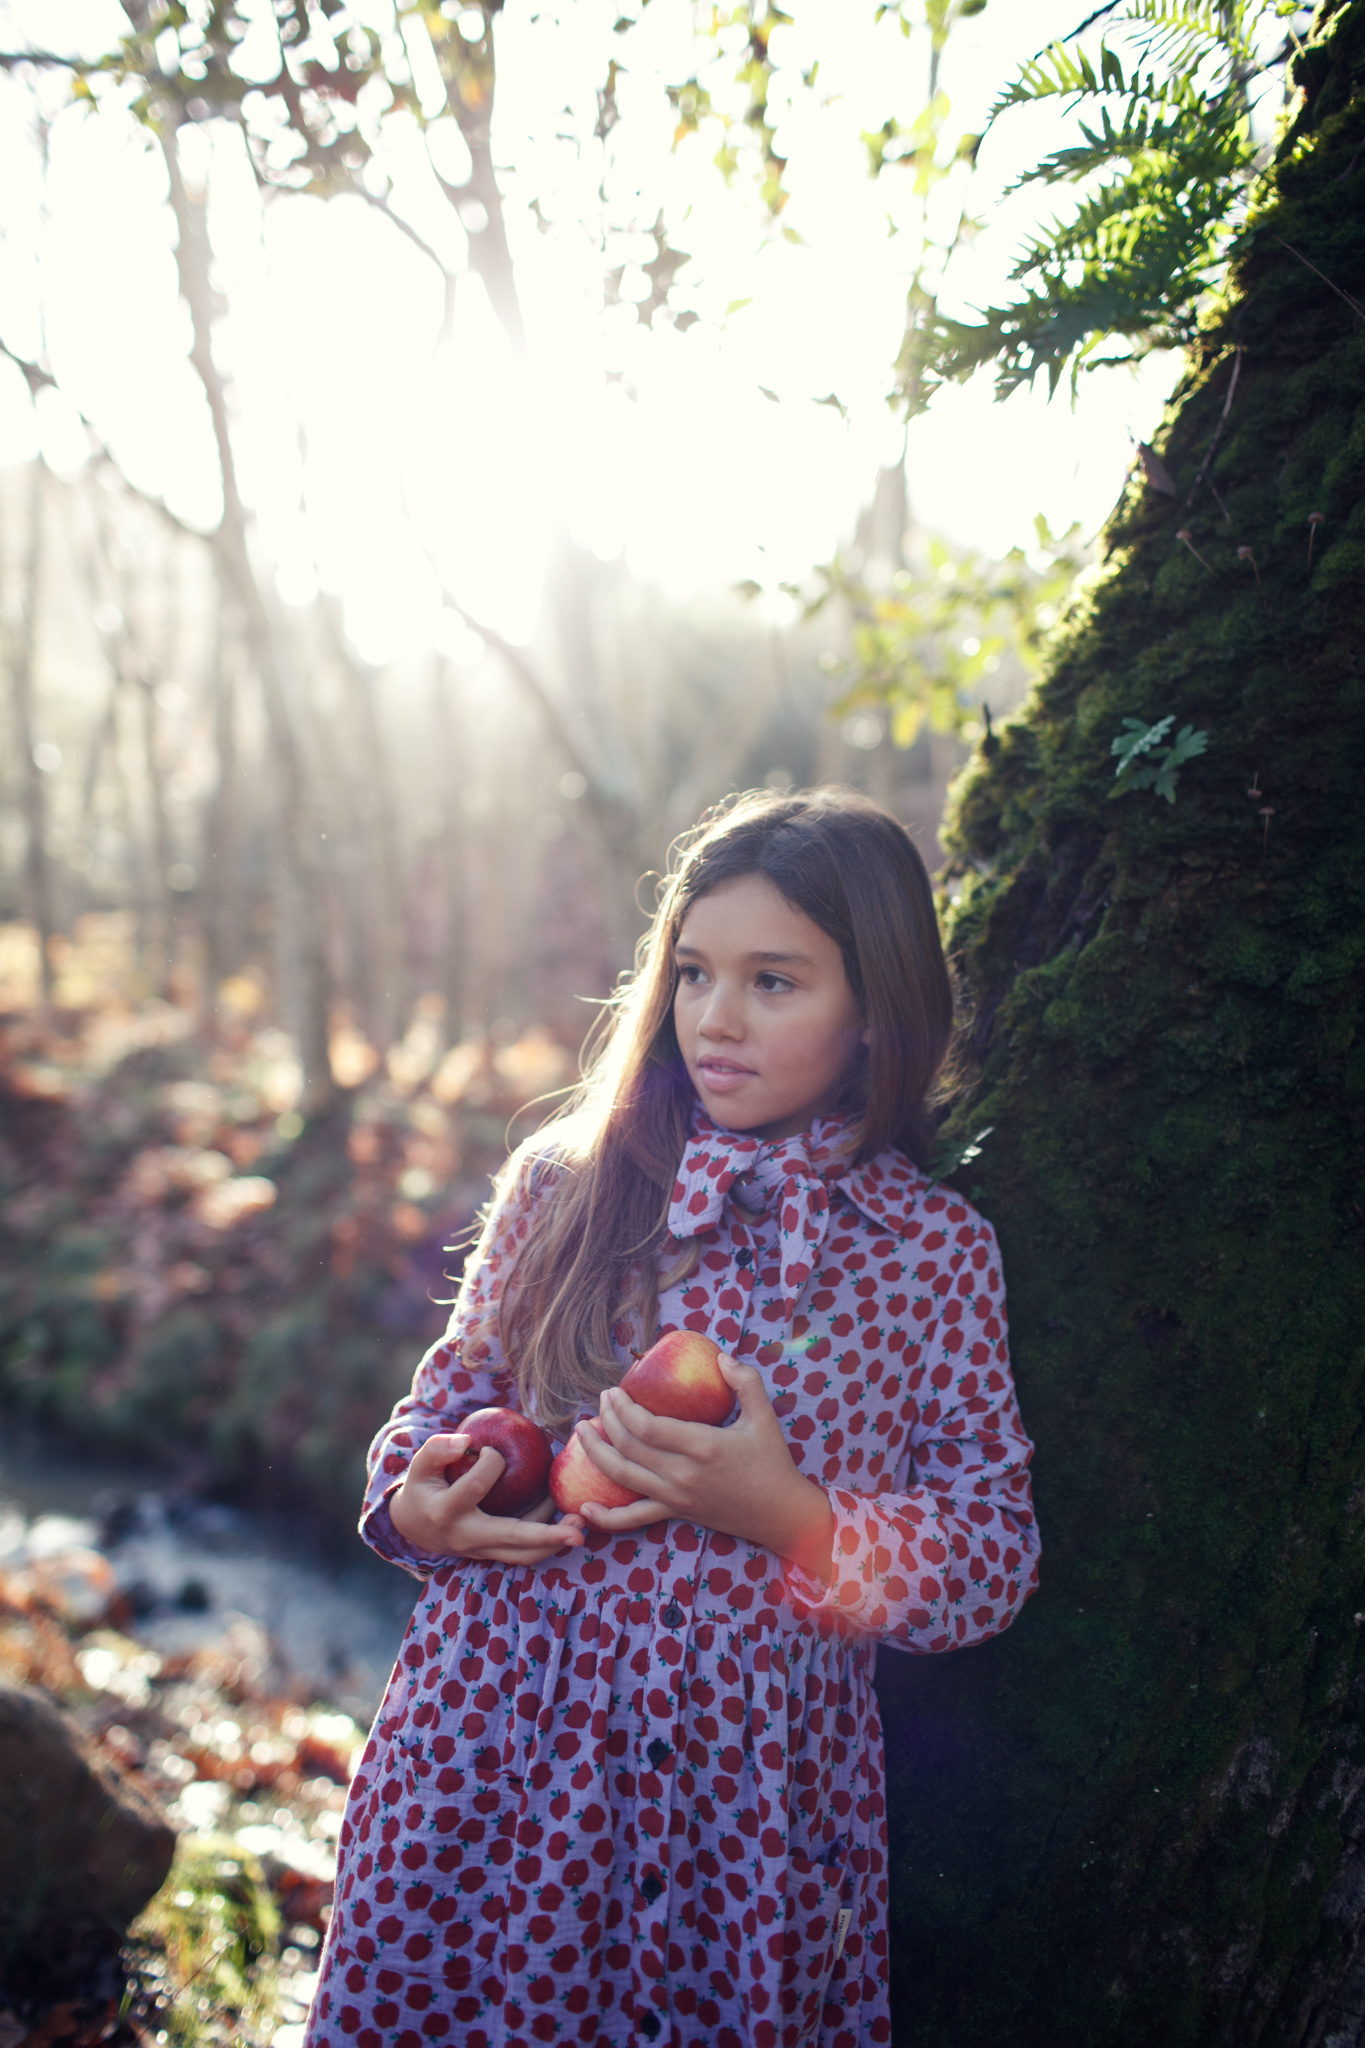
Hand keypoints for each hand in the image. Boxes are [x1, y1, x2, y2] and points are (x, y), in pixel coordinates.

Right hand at [388, 1433, 585, 1565]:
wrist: (412, 1528)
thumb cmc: (421, 1489)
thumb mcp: (419, 1467)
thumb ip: (437, 1450)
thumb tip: (467, 1441)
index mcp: (445, 1513)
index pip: (475, 1487)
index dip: (490, 1462)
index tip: (493, 1449)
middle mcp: (465, 1538)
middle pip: (511, 1540)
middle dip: (548, 1536)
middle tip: (578, 1529)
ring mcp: (480, 1551)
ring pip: (523, 1555)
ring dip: (554, 1542)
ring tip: (580, 1521)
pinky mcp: (493, 1554)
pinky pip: (523, 1552)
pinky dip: (546, 1539)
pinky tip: (564, 1517)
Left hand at [574, 1353, 834, 1580]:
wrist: (780, 1514)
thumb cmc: (773, 1462)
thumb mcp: (765, 1417)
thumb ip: (745, 1381)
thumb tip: (720, 1356)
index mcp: (702, 1446)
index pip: (646, 1427)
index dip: (622, 1407)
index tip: (614, 1390)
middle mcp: (682, 1474)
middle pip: (628, 1447)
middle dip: (607, 1420)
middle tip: (601, 1401)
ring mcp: (675, 1497)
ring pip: (622, 1477)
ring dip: (596, 1453)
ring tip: (582, 1432)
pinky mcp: (675, 1513)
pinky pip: (634, 1519)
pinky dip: (607, 1517)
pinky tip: (585, 1508)